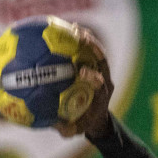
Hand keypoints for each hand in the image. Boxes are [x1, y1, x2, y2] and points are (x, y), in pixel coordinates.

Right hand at [54, 24, 112, 139]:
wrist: (97, 118)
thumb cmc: (84, 123)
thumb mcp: (75, 129)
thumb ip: (66, 128)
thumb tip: (53, 125)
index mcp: (102, 95)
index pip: (101, 83)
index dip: (93, 76)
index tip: (82, 71)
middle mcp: (104, 80)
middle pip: (102, 60)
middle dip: (94, 48)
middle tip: (81, 37)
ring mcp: (101, 71)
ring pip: (97, 51)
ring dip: (87, 39)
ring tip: (74, 27)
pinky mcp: (95, 66)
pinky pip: (88, 50)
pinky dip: (79, 41)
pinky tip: (65, 30)